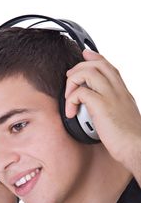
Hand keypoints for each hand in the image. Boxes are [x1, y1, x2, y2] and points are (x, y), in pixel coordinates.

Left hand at [65, 49, 140, 169]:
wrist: (137, 148)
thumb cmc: (129, 139)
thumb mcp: (122, 117)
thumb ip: (113, 108)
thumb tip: (99, 109)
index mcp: (122, 92)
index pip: (109, 66)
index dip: (95, 57)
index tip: (85, 55)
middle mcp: (117, 90)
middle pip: (97, 64)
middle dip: (79, 67)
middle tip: (69, 78)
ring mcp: (111, 97)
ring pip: (88, 72)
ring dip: (72, 82)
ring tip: (68, 97)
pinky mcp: (102, 106)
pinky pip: (81, 92)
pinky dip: (71, 100)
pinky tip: (71, 112)